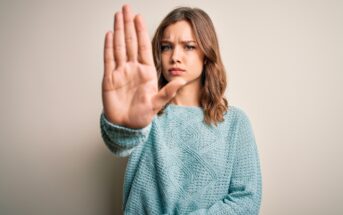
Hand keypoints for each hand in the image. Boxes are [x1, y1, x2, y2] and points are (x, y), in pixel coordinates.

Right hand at [102, 5, 184, 128]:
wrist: (126, 126)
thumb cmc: (142, 116)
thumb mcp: (157, 103)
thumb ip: (168, 91)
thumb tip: (182, 80)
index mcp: (146, 72)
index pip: (143, 47)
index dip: (140, 32)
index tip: (139, 17)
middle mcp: (133, 69)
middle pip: (129, 42)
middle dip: (128, 25)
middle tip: (126, 8)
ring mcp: (120, 72)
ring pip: (119, 47)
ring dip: (118, 31)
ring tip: (117, 16)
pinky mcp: (109, 78)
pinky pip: (108, 59)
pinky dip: (108, 47)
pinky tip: (109, 34)